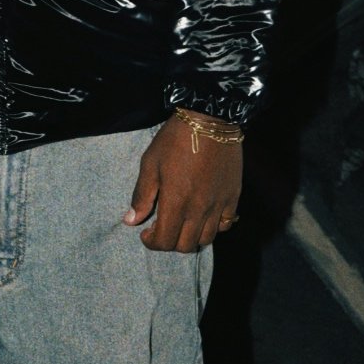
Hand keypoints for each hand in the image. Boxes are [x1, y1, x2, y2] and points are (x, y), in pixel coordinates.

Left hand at [123, 112, 241, 251]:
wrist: (209, 119)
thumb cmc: (175, 139)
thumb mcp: (151, 162)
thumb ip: (142, 194)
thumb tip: (131, 220)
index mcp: (176, 202)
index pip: (164, 241)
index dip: (152, 242)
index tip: (145, 232)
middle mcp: (199, 209)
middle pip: (185, 245)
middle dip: (169, 242)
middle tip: (162, 227)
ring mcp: (219, 204)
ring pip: (206, 239)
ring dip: (191, 237)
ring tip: (182, 223)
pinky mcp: (233, 196)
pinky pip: (226, 224)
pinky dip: (213, 227)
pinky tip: (204, 215)